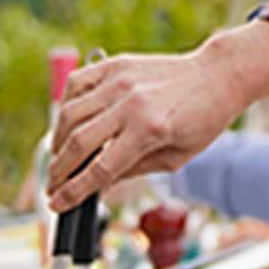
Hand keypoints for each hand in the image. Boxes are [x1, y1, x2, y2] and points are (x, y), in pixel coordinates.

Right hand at [46, 22, 268, 210]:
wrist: (217, 75)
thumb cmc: (203, 120)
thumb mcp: (176, 158)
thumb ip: (133, 170)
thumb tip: (97, 185)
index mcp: (150, 130)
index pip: (100, 169)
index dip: (73, 191)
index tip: (56, 204)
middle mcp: (130, 103)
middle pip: (78, 143)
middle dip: (58, 171)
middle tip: (52, 186)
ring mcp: (120, 80)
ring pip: (70, 113)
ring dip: (57, 142)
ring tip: (58, 159)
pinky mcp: (115, 64)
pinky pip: (76, 84)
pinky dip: (65, 105)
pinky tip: (68, 123)